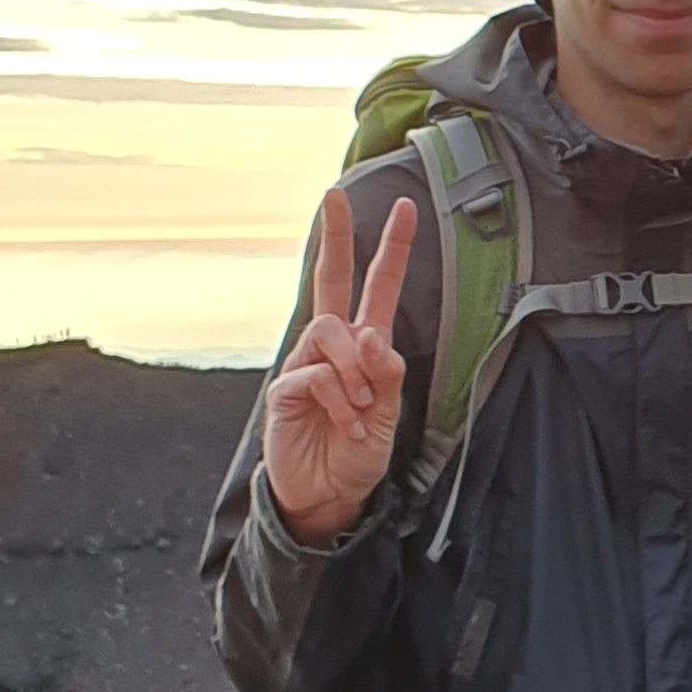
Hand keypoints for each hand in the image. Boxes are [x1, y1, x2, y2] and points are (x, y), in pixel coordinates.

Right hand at [262, 189, 419, 543]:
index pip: (377, 289)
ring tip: (362, 410)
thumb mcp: (391, 415)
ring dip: (355, 370)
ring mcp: (305, 364)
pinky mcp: (285, 389)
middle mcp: (333, 347)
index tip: (406, 208)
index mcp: (366, 346)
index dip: (392, 250)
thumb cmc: (360, 453)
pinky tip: (347, 426)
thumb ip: (388, 376)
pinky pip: (316, 375)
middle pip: (330, 280)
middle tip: (333, 196)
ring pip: (331, 331)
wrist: (329, 495)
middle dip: (335, 237)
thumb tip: (374, 337)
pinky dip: (339, 402)